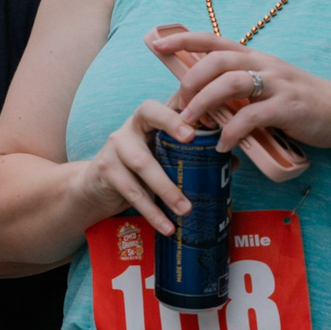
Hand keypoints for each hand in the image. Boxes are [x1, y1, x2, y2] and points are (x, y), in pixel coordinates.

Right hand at [76, 99, 203, 235]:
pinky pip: (131, 191)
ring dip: (166, 187)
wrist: (97, 186)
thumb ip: (191, 155)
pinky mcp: (105, 170)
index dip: (178, 108)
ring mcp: (115, 147)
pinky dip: (152, 212)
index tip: (198, 121)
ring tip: (186, 209)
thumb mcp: (162, 158)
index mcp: (148, 120)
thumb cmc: (138, 170)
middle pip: (150, 117)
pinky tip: (167, 226)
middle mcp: (129, 127)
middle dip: (172, 126)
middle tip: (194, 143)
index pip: (164, 102)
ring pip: (142, 162)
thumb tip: (233, 161)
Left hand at [148, 29, 330, 151]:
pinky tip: (222, 145)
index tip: (156, 44)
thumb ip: (239, 86)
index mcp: (255, 57)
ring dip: (204, 104)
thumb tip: (202, 95)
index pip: (214, 41)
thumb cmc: (300, 101)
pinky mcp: (288, 107)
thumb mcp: (268, 85)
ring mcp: (277, 84)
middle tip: (178, 103)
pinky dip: (231, 132)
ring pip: (230, 84)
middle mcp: (264, 64)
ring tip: (190, 124)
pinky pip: (251, 117)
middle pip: (216, 61)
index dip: (184, 40)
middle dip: (190, 80)